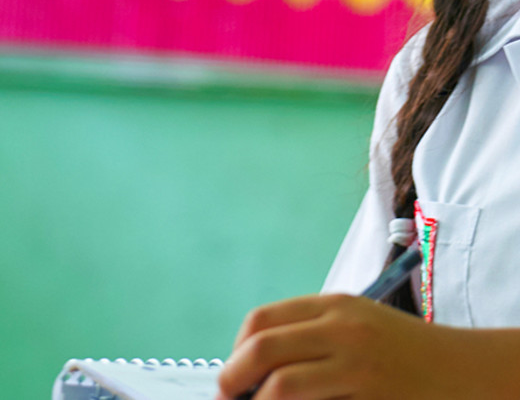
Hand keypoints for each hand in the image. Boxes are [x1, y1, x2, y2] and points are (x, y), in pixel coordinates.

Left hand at [215, 294, 515, 399]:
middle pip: (263, 349)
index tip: (233, 376)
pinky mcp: (374, 398)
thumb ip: (307, 337)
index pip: (261, 322)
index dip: (236, 352)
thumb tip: (246, 367)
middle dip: (233, 378)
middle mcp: (343, 330)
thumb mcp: (355, 326)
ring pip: (282, 386)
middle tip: (228, 398)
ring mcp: (359, 367)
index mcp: (333, 306)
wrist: (468, 371)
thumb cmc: (403, 352)